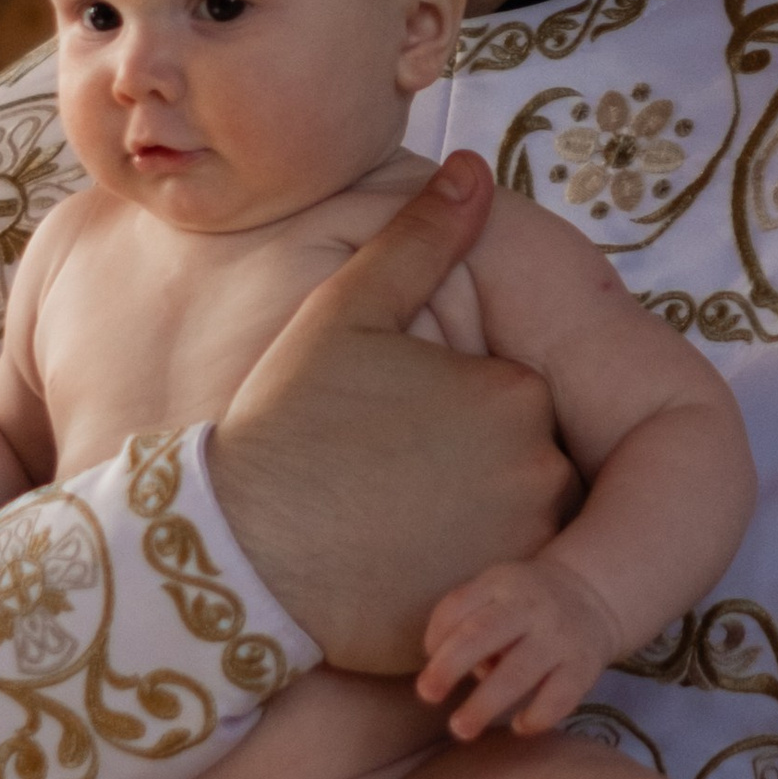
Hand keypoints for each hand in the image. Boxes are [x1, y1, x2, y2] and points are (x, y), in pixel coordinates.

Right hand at [209, 155, 581, 674]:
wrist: (238, 553)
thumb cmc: (284, 428)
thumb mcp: (342, 315)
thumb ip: (418, 240)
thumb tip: (473, 168)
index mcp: (513, 390)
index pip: (509, 394)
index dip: (446, 410)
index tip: (385, 430)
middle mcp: (539, 469)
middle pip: (523, 460)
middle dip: (466, 467)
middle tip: (381, 479)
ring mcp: (522, 550)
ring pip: (516, 524)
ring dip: (470, 523)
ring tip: (386, 525)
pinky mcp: (495, 610)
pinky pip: (500, 588)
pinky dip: (462, 578)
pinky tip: (397, 570)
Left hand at [417, 553, 617, 737]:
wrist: (594, 594)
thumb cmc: (523, 605)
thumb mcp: (494, 592)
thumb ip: (464, 621)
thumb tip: (440, 669)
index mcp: (499, 584)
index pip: (457, 606)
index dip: (436, 634)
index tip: (428, 659)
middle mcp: (530, 607)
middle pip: (481, 635)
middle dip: (449, 667)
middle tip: (426, 695)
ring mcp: (558, 637)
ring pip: (517, 672)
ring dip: (485, 703)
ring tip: (461, 729)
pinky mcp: (584, 665)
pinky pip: (560, 695)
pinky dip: (538, 715)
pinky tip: (519, 726)